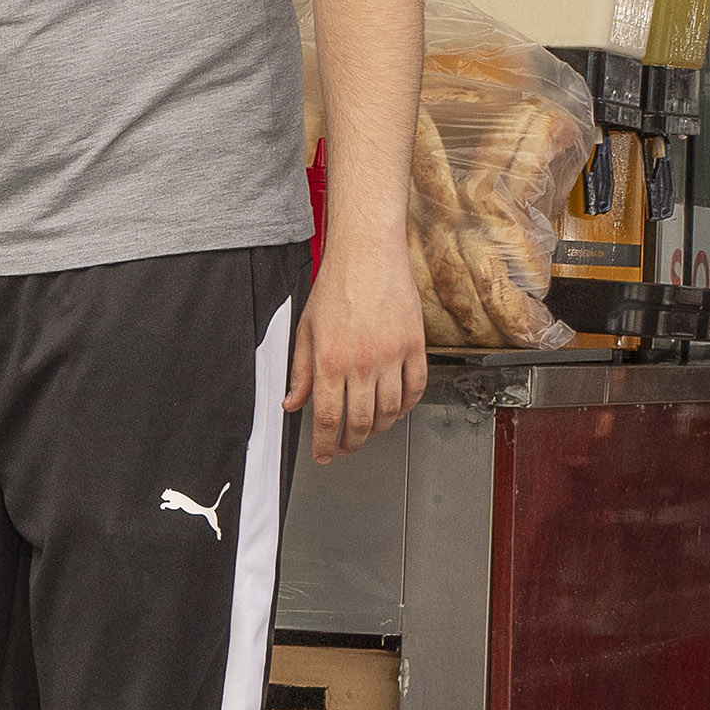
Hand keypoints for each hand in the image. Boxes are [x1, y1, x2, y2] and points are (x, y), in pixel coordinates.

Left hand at [287, 234, 426, 462]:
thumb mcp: (306, 330)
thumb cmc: (336, 286)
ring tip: (369, 429)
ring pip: (390, 411)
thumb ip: (301, 371)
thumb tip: (292, 403)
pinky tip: (396, 408)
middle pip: (360, 422)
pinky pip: (416, 388)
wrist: (368, 254)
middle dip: (351, 443)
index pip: (327, 417)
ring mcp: (392, 356)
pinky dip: (407, 406)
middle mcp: (362, 362)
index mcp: (330, 360)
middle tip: (345, 447)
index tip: (324, 455)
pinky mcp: (415, 346)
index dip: (324, 444)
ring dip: (379, 428)